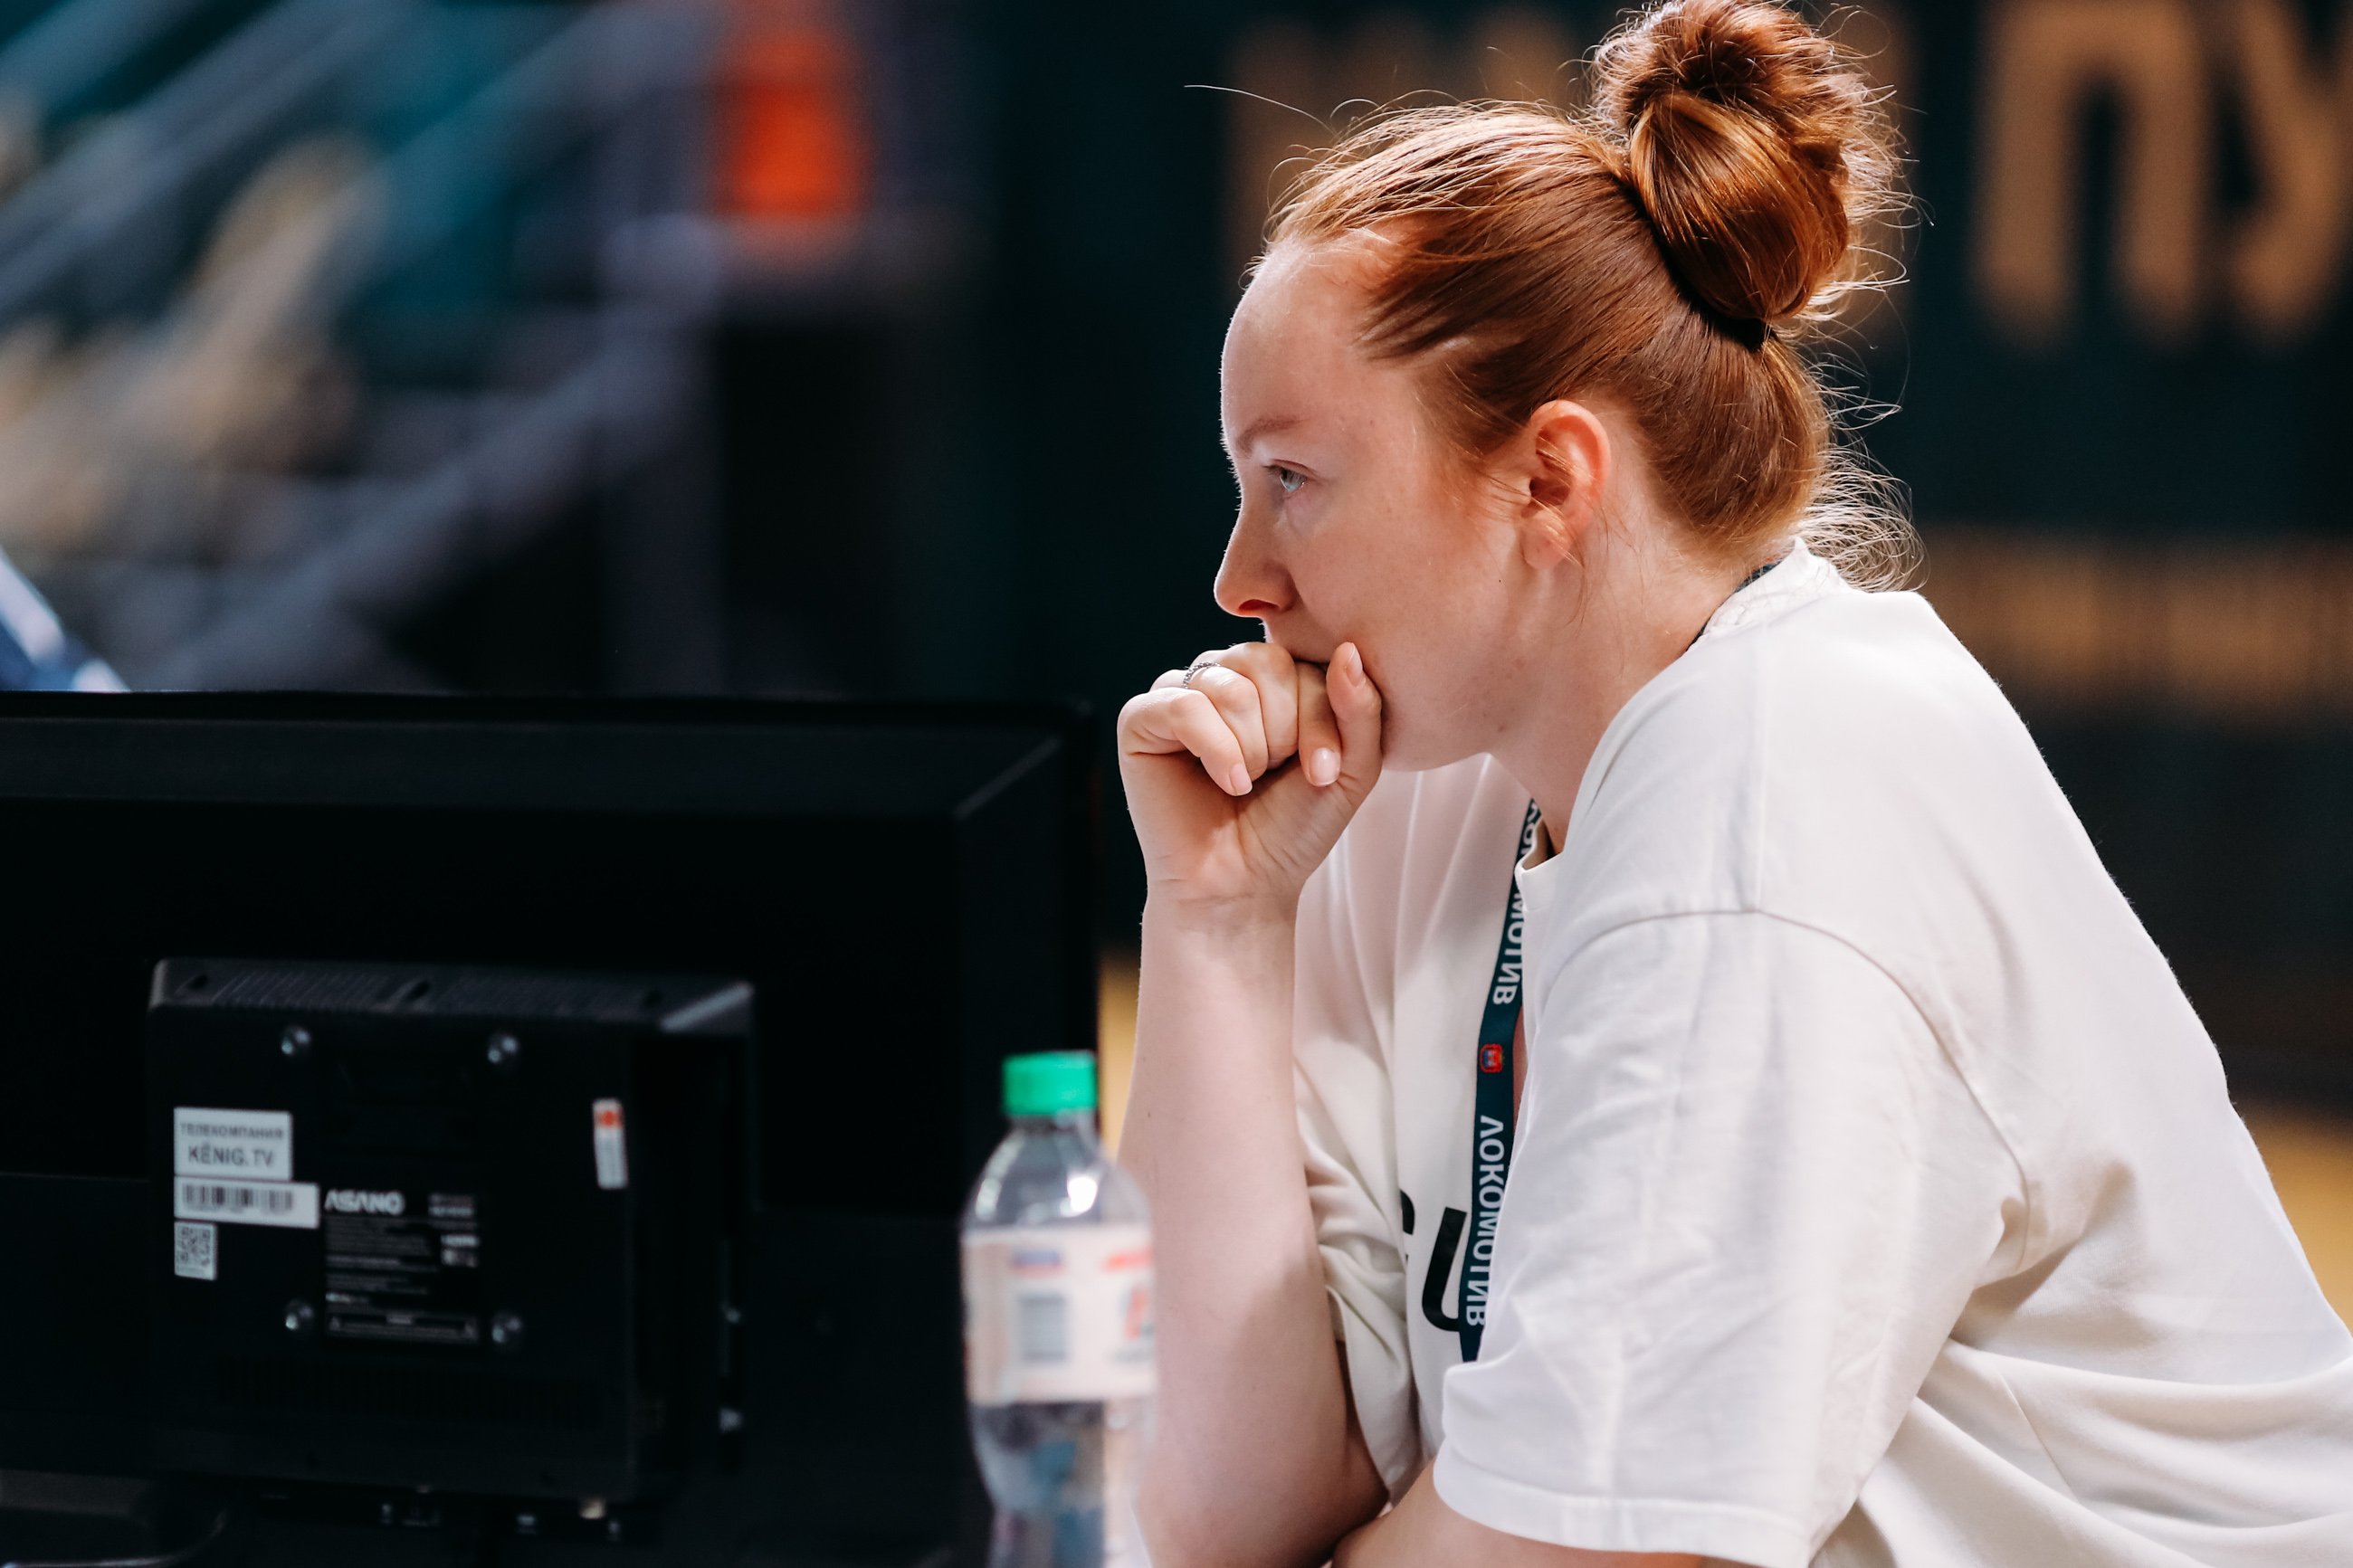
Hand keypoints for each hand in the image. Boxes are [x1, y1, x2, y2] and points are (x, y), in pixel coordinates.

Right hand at [1117, 640, 1383, 917]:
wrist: (1244, 886)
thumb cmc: (1292, 829)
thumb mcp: (1352, 768)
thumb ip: (1362, 708)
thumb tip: (1349, 649)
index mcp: (1270, 680)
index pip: (1303, 661)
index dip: (1320, 718)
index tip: (1323, 773)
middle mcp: (1223, 677)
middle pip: (1266, 662)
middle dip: (1284, 732)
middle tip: (1275, 777)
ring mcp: (1179, 694)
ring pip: (1229, 686)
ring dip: (1251, 748)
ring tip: (1246, 784)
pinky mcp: (1140, 720)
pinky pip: (1185, 706)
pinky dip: (1216, 750)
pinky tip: (1227, 783)